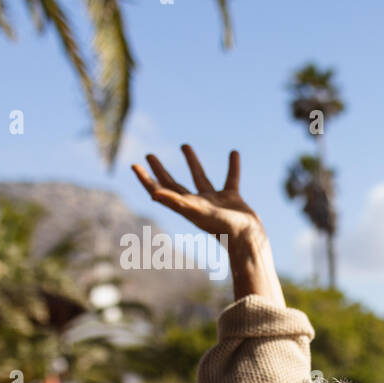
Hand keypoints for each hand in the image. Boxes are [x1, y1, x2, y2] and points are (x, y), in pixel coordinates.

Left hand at [131, 145, 260, 238]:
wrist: (249, 238)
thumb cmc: (223, 228)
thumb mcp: (197, 212)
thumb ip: (176, 202)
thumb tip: (154, 194)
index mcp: (185, 206)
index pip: (160, 190)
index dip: (146, 179)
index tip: (134, 165)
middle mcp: (197, 203)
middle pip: (174, 184)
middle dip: (161, 170)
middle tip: (149, 155)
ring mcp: (215, 201)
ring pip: (200, 177)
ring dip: (191, 162)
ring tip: (184, 145)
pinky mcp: (232, 199)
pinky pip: (231, 178)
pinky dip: (232, 166)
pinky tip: (234, 153)